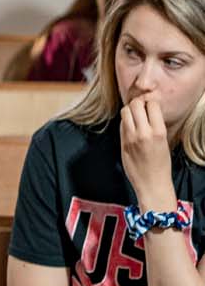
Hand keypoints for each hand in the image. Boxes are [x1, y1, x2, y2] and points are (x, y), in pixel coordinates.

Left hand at [121, 95, 177, 211]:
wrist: (152, 183)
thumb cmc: (161, 163)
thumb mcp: (163, 141)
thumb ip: (154, 125)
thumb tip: (146, 110)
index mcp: (159, 131)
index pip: (152, 104)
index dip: (149, 102)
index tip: (149, 105)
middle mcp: (144, 133)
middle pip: (135, 105)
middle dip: (137, 103)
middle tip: (139, 108)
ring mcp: (131, 138)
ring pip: (125, 112)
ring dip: (128, 111)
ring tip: (133, 117)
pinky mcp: (122, 144)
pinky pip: (121, 126)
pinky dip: (124, 122)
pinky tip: (129, 127)